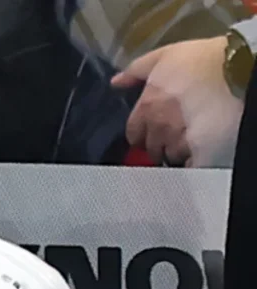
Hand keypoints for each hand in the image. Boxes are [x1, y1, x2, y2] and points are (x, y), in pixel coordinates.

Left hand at [112, 36, 242, 166]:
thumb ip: (137, 70)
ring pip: (172, 156)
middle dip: (159, 143)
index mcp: (148, 107)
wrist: (240, 68)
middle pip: (151, 147)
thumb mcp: (166, 55)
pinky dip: (191, 163)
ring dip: (177, 151)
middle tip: (174, 135)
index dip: (142, 133)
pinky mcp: (200, 152)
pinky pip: (190, 166)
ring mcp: (179, 141)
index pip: (134, 133)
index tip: (152, 130)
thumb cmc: (205, 58)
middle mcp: (159, 127)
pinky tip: (197, 155)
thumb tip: (116, 82)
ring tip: (191, 139)